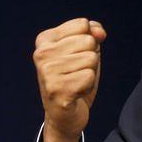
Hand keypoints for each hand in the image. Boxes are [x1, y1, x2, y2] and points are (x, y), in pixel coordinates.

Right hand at [33, 18, 106, 141]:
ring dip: (89, 74)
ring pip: (91, 59)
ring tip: (75, 83)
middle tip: (76, 74)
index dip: (89, 42)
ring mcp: (47, 72)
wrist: (63, 116)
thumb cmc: (75, 79)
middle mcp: (41, 54)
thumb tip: (99, 32)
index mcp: (45, 40)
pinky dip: (87, 86)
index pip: (83, 25)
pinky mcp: (56, 90)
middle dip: (90, 59)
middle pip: (89, 41)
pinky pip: (89, 77)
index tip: (76, 57)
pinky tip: (75, 94)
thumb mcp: (84, 51)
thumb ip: (93, 33)